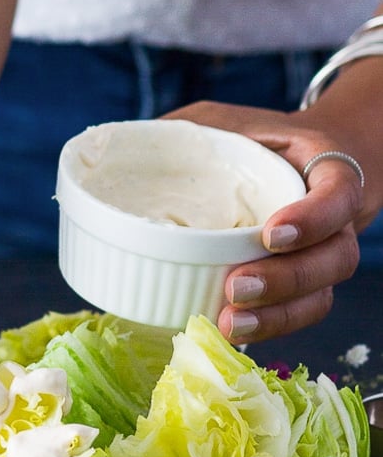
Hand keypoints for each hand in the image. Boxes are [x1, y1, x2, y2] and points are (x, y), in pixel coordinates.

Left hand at [164, 101, 368, 343]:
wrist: (298, 163)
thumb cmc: (256, 141)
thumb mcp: (223, 122)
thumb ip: (186, 129)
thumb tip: (116, 146)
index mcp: (323, 171)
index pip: (338, 194)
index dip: (313, 218)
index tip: (270, 234)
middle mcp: (334, 221)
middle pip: (334, 258)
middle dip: (286, 280)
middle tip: (236, 287)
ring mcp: (322, 258)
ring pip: (319, 297)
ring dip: (276, 316)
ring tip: (231, 325)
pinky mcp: (302, 288)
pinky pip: (298, 316)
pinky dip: (267, 328)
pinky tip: (231, 333)